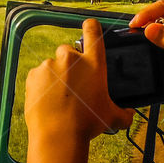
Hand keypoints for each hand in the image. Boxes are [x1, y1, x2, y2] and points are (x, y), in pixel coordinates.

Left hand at [24, 19, 134, 142]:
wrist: (58, 135)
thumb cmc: (87, 124)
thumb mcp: (111, 117)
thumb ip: (123, 113)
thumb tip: (129, 115)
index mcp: (93, 63)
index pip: (93, 31)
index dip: (90, 27)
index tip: (89, 27)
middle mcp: (70, 58)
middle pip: (68, 50)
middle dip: (70, 63)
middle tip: (73, 83)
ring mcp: (49, 65)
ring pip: (52, 64)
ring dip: (55, 75)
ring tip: (59, 97)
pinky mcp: (33, 75)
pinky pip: (38, 75)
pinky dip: (41, 84)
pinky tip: (47, 100)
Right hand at [129, 0, 163, 97]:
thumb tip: (149, 29)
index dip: (147, 14)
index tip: (134, 25)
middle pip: (158, 13)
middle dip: (145, 21)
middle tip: (133, 32)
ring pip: (156, 24)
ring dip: (147, 31)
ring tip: (138, 39)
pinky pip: (158, 35)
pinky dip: (151, 40)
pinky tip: (147, 46)